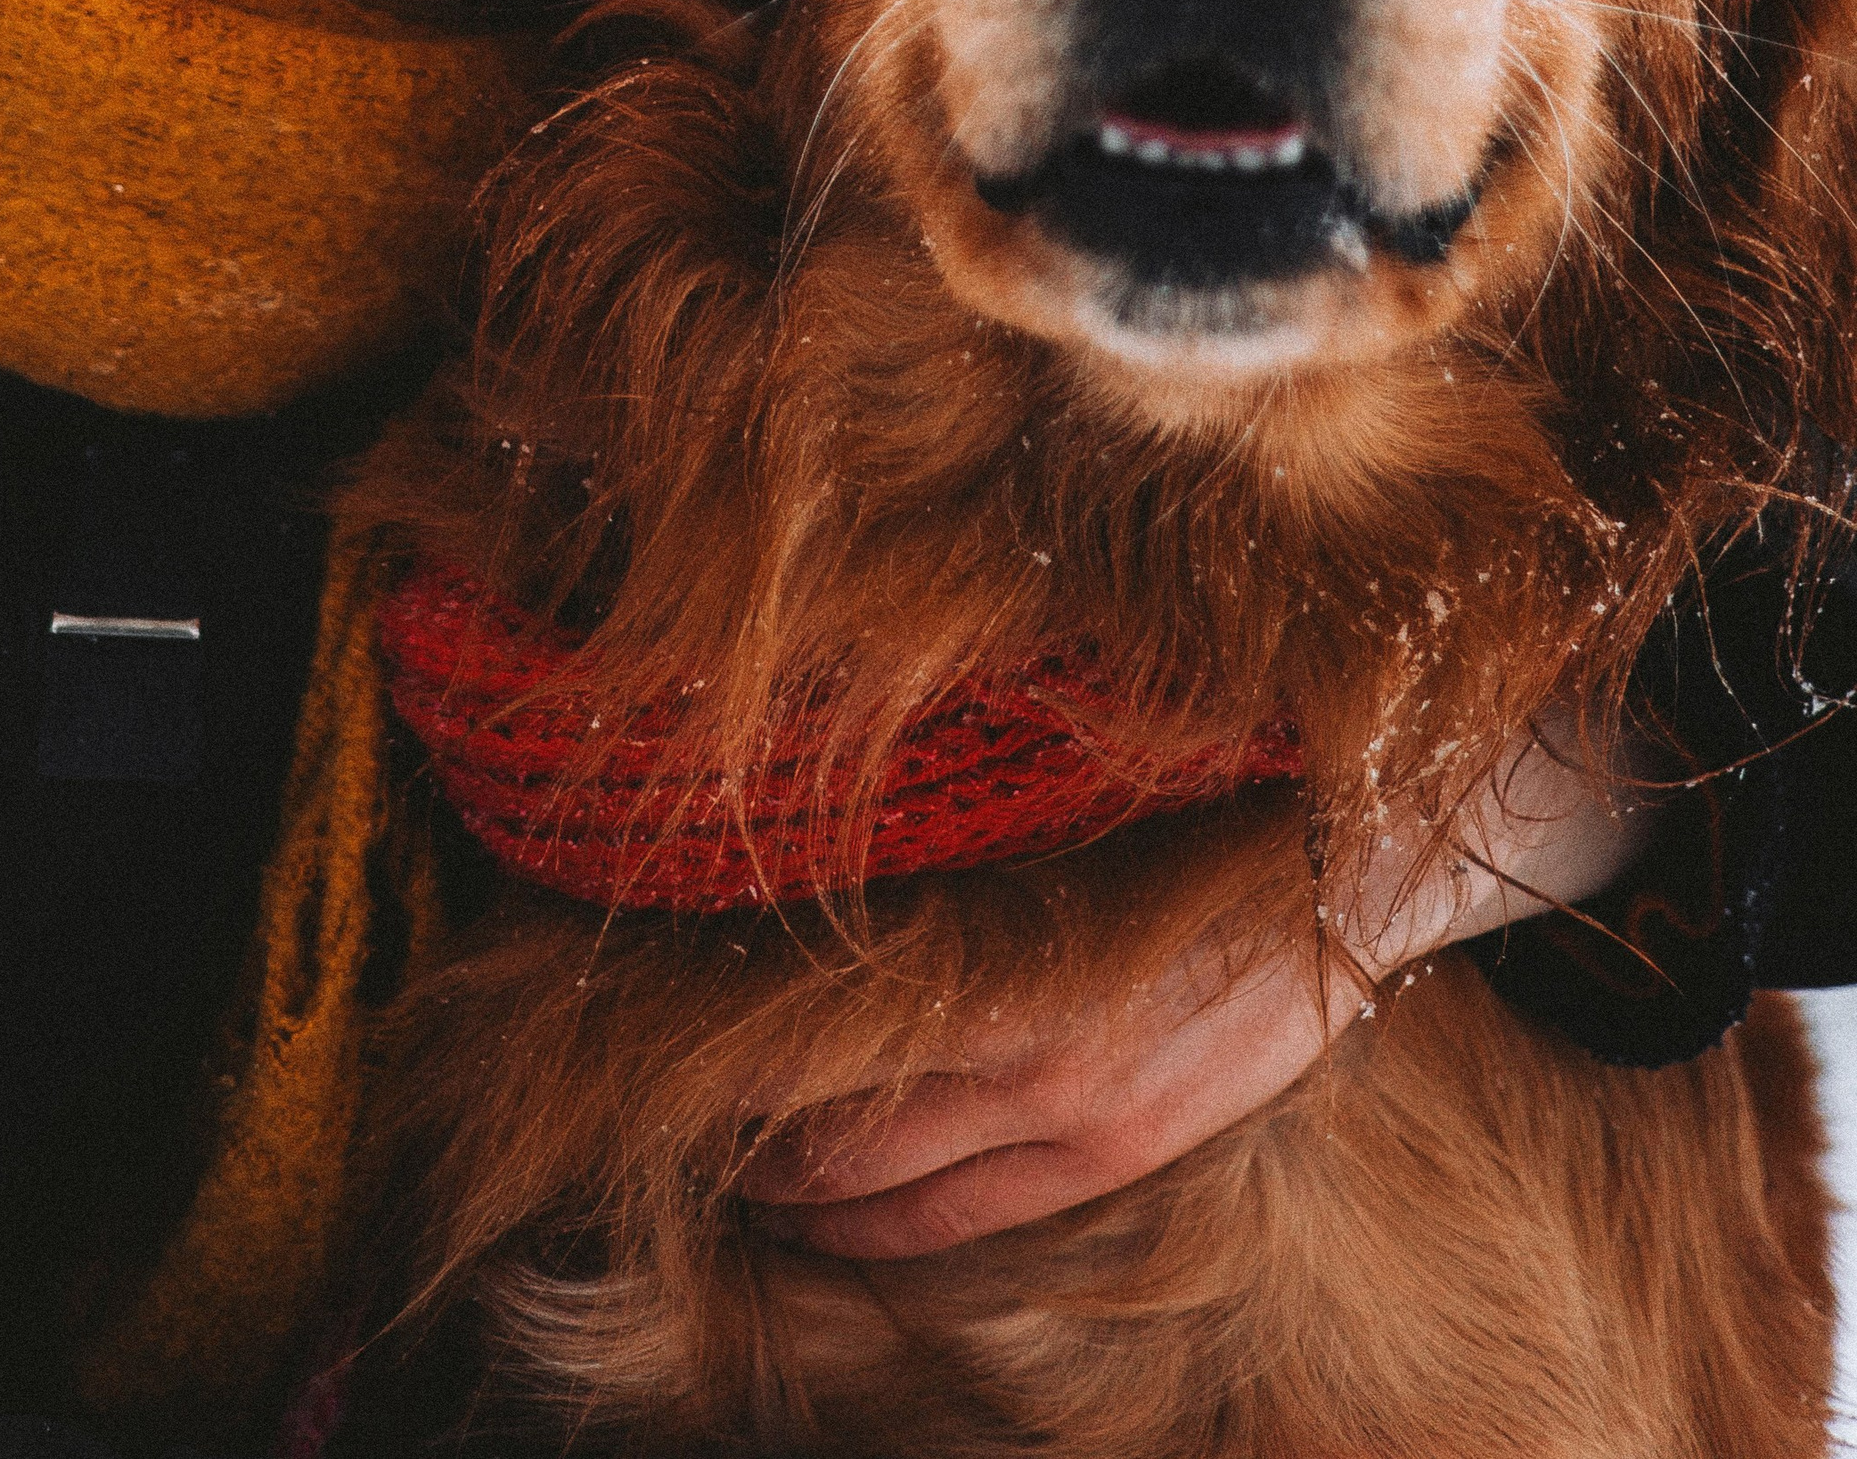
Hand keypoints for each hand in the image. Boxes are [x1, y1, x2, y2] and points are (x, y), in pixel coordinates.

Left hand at [736, 721, 1652, 1259]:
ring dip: (802, 1195)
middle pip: (839, 1134)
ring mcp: (1084, 1115)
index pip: (821, 1041)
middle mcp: (1037, 1057)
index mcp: (1007, 955)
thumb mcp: (1048, 813)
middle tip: (680, 1125)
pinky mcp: (1126, 1144)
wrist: (1350, 857)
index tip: (673, 1045)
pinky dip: (885, 1221)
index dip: (733, 1063)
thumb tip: (813, 853)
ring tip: (743, 1180)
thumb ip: (947, 860)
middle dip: (750, 1144)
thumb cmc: (1177, 800)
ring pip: (892, 1191)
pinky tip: (837, 1212)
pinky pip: (968, 1214)